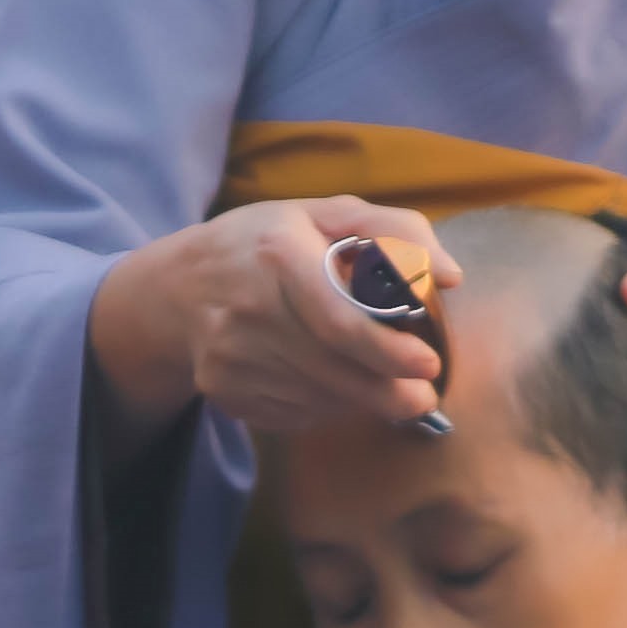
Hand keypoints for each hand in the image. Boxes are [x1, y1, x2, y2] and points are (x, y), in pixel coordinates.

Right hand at [88, 200, 454, 451]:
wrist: (176, 289)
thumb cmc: (266, 245)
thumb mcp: (323, 214)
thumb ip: (396, 232)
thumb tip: (450, 277)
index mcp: (278, 255)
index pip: (340, 321)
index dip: (388, 351)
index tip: (426, 364)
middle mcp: (247, 311)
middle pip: (334, 372)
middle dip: (389, 393)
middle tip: (422, 397)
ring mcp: (230, 359)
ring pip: (319, 398)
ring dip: (359, 398)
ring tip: (378, 385)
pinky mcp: (224, 393)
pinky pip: (294, 413)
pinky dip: (325, 406)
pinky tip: (328, 383)